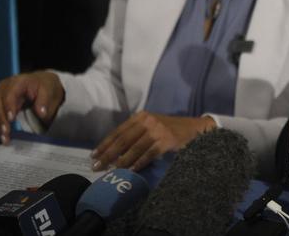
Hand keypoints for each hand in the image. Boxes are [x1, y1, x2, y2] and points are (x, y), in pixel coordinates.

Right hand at [0, 72, 63, 143]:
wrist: (41, 83)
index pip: (9, 95)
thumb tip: (42, 113)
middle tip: (6, 133)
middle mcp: (3, 88)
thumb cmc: (45, 86)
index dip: (8, 107)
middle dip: (1, 120)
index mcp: (17, 82)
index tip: (11, 119)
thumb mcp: (49, 90)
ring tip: (4, 139)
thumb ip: (44, 101)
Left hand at [91, 112, 215, 171]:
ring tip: (112, 171)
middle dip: (108, 155)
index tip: (93, 155)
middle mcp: (148, 121)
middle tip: (97, 167)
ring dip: (121, 162)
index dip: (105, 144)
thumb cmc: (170, 129)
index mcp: (141, 116)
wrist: (194, 128)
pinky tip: (131, 170)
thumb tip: (113, 152)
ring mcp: (157, 130)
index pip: (118, 131)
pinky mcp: (166, 140)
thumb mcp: (151, 126)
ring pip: (134, 148)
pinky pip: (148, 154)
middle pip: (123, 140)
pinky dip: (139, 163)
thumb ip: (135, 134)